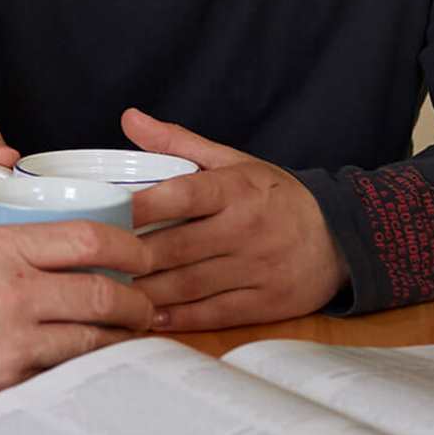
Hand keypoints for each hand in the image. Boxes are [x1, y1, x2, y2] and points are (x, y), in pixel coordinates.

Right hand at [0, 220, 154, 423]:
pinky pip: (57, 376)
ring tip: (129, 339)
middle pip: (99, 290)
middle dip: (134, 299)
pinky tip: (89, 372)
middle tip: (146, 303)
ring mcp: (8, 340)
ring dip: (117, 339)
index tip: (138, 252)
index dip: (123, 244)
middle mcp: (9, 290)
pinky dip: (80, 372)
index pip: (81, 237)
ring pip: (88, 338)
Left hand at [123, 108, 348, 330]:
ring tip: (107, 290)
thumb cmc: (274, 196)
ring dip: (145, 290)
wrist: (343, 237)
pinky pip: (213, 313)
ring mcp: (257, 269)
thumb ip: (178, 143)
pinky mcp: (266, 303)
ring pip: (189, 284)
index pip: (181, 196)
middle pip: (177, 247)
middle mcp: (245, 229)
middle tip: (91, 260)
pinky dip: (178, 317)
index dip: (140, 206)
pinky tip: (145, 316)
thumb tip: (129, 117)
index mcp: (235, 190)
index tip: (103, 212)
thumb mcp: (233, 161)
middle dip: (130, 256)